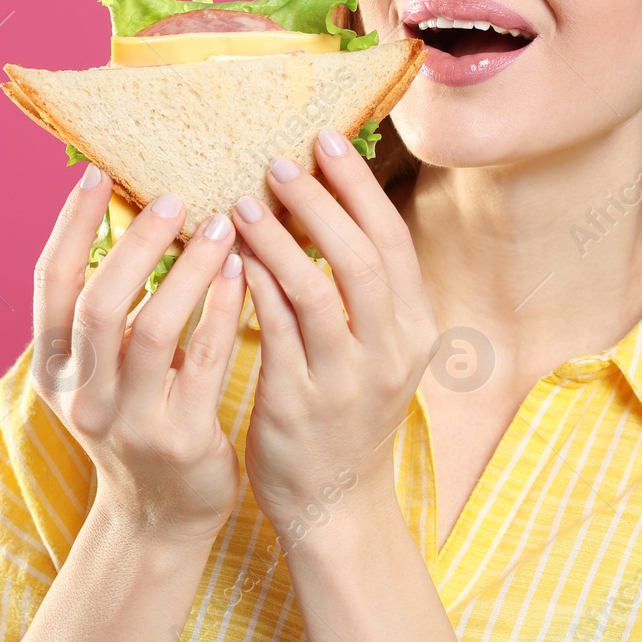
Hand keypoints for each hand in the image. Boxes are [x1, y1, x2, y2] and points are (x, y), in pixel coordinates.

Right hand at [31, 162, 248, 541]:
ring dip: (189, 271)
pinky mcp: (181, 440)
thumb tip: (129, 213)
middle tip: (175, 196)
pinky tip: (243, 274)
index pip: (50, 284)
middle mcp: (83, 396)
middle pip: (98, 304)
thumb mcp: (103, 370)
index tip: (95, 173)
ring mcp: (129, 422)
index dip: (69, 225)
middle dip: (136, 243)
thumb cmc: (138, 419)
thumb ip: (107, 308)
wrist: (160, 516)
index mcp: (54, 368)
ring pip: (154, 330)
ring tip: (222, 226)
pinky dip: (224, 312)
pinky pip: (205, 362)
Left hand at [230, 125, 438, 534]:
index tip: (326, 139)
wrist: (335, 501)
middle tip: (280, 161)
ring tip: (243, 201)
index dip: (359, 187)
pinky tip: (227, 257)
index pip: (393, 240)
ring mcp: (347, 381)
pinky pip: (274, 332)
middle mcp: (390, 351)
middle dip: (321, 202)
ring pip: (315, 292)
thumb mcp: (376, 348)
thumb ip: (361, 287)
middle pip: (361, 258)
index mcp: (414, 328)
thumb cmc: (347, 409)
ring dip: (278, 239)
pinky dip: (252, 288)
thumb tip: (325, 200)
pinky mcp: (300, 405)